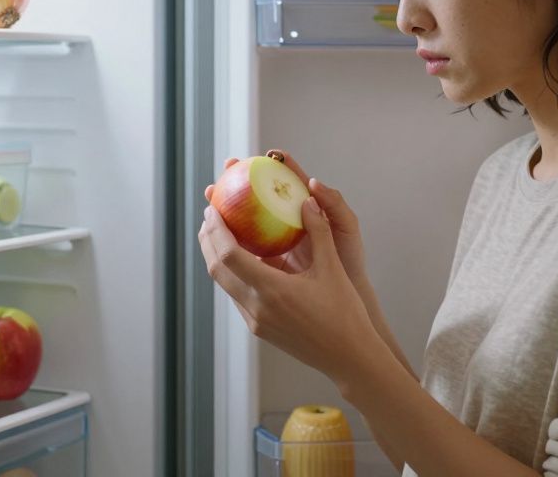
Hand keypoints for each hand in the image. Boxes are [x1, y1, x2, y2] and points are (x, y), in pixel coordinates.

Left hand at [198, 194, 380, 386]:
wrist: (349, 357)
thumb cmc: (345, 314)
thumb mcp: (333, 268)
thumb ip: (318, 231)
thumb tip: (308, 200)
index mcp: (272, 290)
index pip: (229, 255)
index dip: (217, 229)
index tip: (212, 209)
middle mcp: (257, 308)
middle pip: (217, 270)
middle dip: (208, 240)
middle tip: (210, 215)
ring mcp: (256, 321)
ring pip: (225, 284)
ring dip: (217, 258)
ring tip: (221, 234)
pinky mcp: (260, 329)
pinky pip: (238, 296)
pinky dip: (233, 274)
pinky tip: (244, 260)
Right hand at [204, 150, 367, 285]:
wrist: (343, 299)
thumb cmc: (350, 261)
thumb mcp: (347, 229)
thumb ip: (335, 205)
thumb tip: (312, 183)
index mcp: (309, 208)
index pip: (290, 179)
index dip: (276, 164)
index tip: (263, 153)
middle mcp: (290, 220)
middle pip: (262, 194)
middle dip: (243, 179)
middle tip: (227, 168)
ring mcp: (277, 239)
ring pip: (250, 218)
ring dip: (232, 206)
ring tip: (214, 196)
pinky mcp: (268, 259)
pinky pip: (247, 244)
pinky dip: (232, 235)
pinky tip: (216, 230)